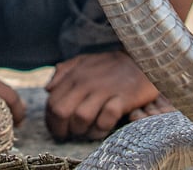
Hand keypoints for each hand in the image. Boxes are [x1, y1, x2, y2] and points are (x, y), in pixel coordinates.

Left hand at [44, 50, 172, 140]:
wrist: (144, 59)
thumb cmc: (113, 64)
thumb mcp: (87, 60)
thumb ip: (66, 71)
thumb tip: (48, 88)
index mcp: (76, 74)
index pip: (52, 104)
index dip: (52, 121)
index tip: (61, 128)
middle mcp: (87, 82)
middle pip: (61, 113)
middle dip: (63, 129)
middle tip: (72, 133)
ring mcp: (105, 90)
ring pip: (80, 119)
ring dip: (83, 131)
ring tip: (89, 130)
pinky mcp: (122, 98)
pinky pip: (105, 120)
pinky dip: (102, 128)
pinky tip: (104, 125)